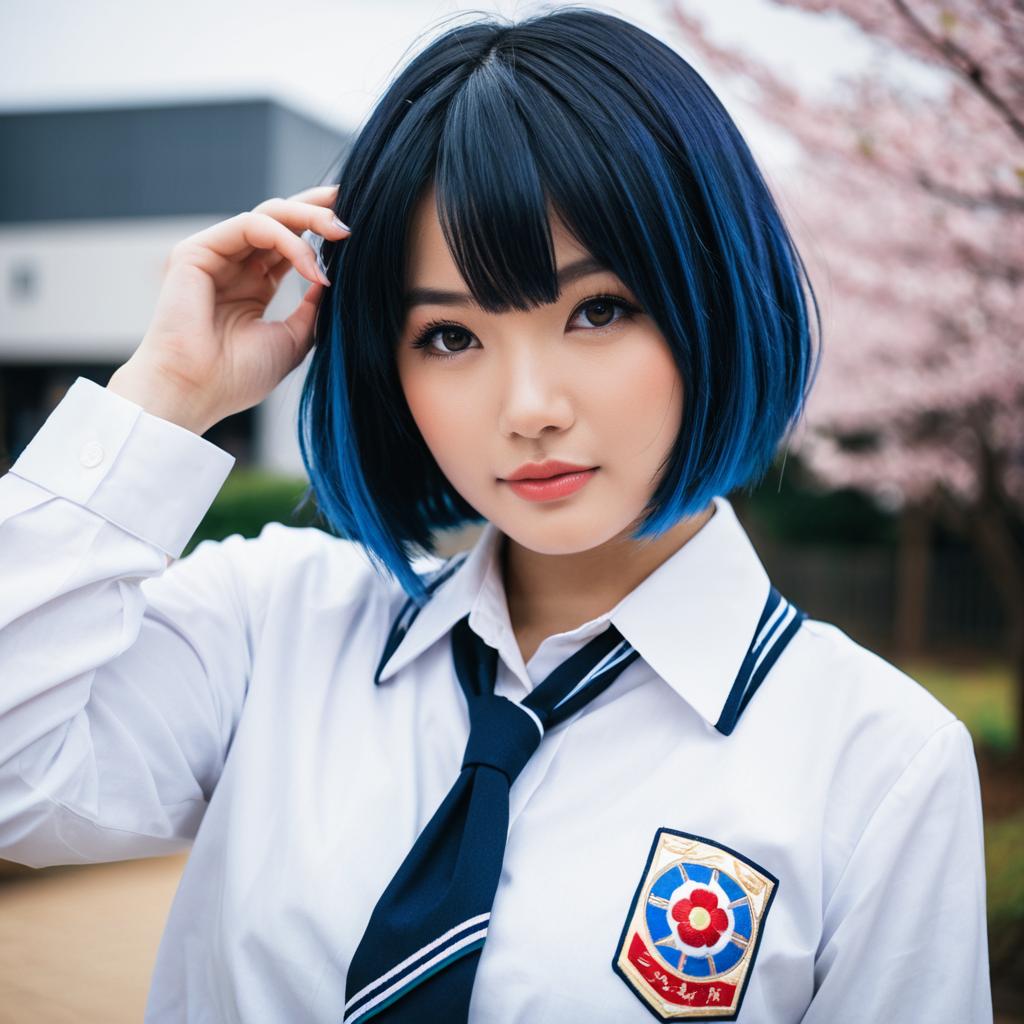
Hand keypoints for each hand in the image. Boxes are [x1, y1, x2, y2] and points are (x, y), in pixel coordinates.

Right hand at [109, 185, 349, 433]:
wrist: (197, 392)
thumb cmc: (238, 377)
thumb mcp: (293, 339)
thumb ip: (312, 307)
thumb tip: (331, 278)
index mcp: (254, 285)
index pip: (291, 243)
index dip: (321, 227)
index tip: (356, 224)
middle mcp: (235, 265)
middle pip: (281, 219)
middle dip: (318, 208)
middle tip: (353, 203)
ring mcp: (215, 255)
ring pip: (269, 215)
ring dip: (310, 218)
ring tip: (341, 235)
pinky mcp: (197, 250)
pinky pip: (252, 225)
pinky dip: (288, 241)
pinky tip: (312, 266)